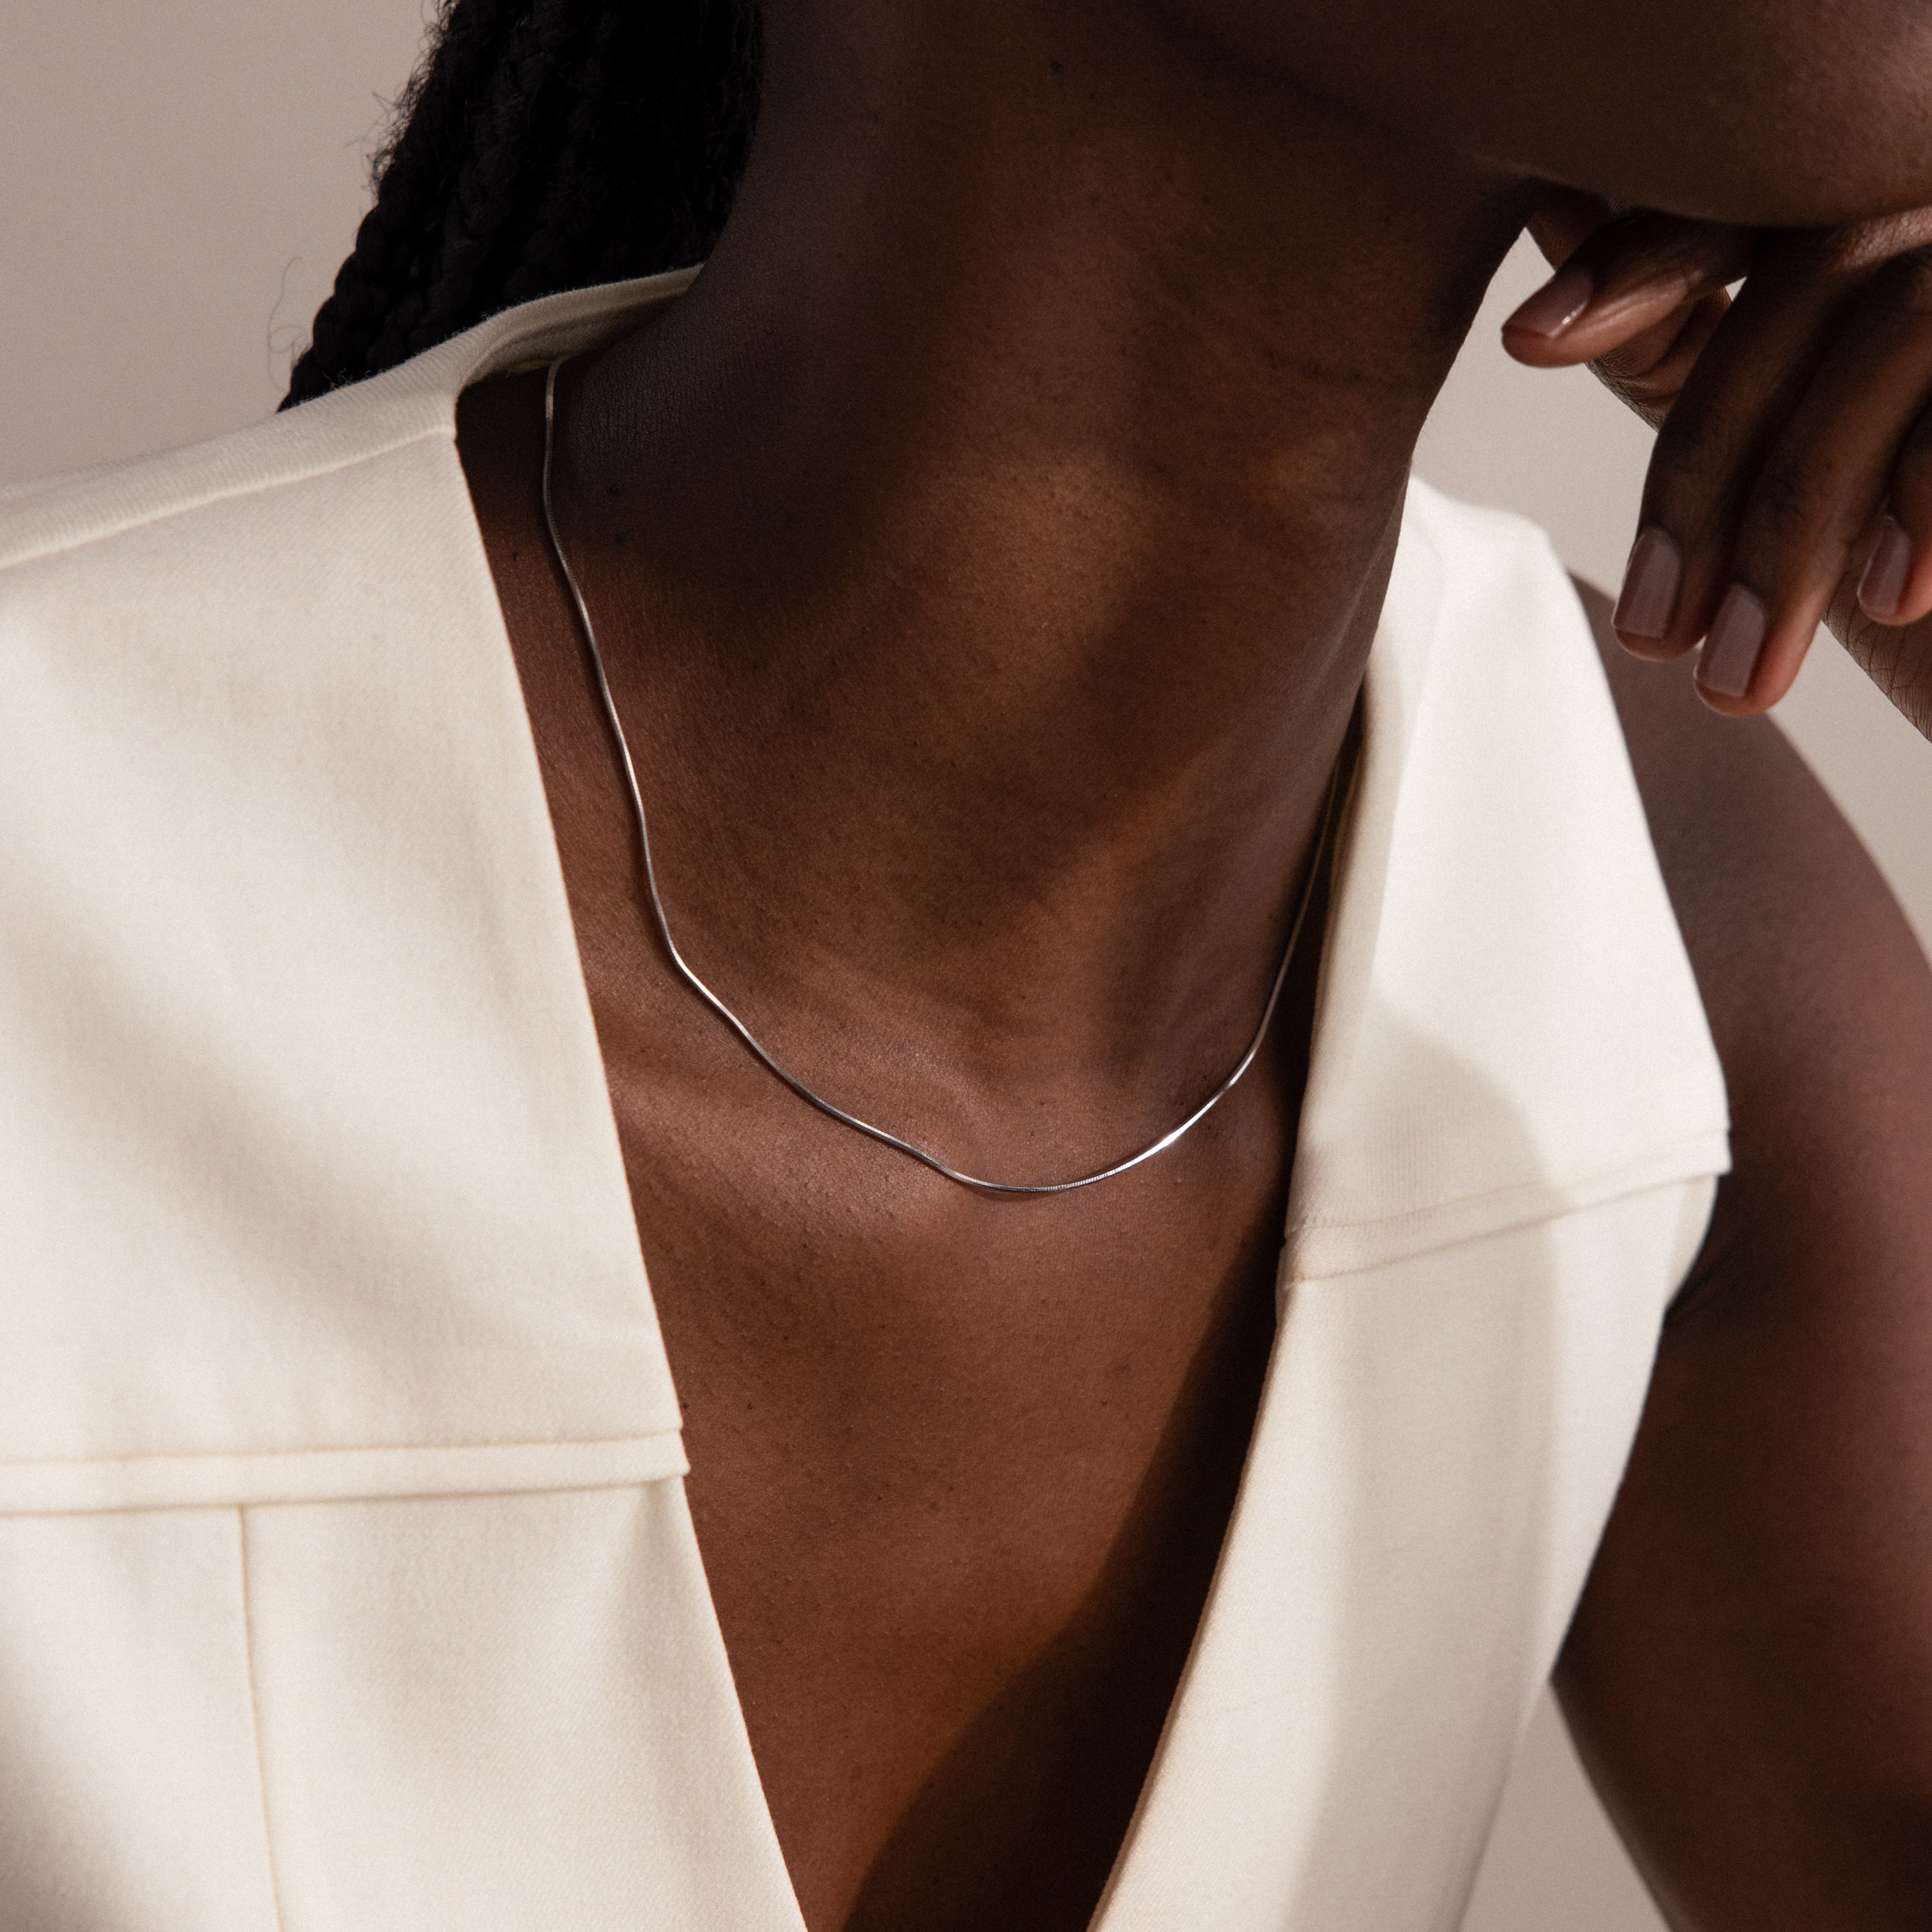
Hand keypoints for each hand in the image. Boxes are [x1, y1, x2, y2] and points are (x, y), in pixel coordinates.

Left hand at [1501, 187, 1931, 736]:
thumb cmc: (1907, 538)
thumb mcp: (1775, 427)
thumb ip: (1680, 331)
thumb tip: (1554, 205)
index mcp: (1882, 206)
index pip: (1749, 187)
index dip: (1637, 252)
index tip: (1526, 338)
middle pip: (1805, 274)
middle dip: (1704, 468)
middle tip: (1649, 634)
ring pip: (1889, 336)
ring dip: (1795, 529)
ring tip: (1739, 678)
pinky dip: (1927, 498)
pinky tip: (1892, 603)